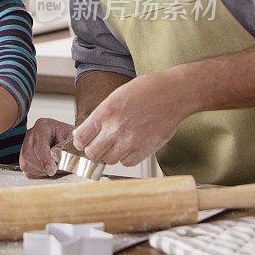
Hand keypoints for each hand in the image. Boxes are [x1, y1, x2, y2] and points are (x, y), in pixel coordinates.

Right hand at [19, 118, 73, 177]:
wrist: (73, 146)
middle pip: (28, 154)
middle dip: (41, 166)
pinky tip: (47, 169)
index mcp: (43, 125)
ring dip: (40, 170)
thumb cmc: (74, 143)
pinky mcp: (26, 156)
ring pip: (25, 163)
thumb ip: (66, 147)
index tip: (52, 170)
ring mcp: (26, 145)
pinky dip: (37, 173)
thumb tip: (54, 155)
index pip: (38, 144)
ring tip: (53, 168)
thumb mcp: (75, 142)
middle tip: (55, 170)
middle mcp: (32, 133)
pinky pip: (26, 170)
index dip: (44, 159)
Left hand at [72, 70, 189, 166]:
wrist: (173, 94)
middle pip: (92, 153)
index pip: (81, 137)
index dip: (80, 141)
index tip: (83, 142)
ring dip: (110, 155)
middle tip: (98, 146)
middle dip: (93, 150)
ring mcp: (131, 140)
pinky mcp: (146, 149)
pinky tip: (130, 147)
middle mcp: (115, 128)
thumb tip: (86, 132)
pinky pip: (128, 163)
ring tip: (116, 145)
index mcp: (105, 112)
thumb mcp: (115, 97)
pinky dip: (126, 158)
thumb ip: (101, 116)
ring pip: (109, 160)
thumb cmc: (145, 91)